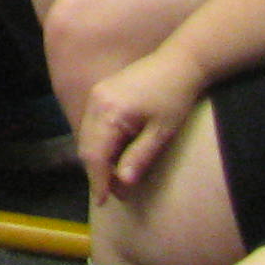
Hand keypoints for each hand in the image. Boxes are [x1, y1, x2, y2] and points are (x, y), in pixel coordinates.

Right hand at [79, 48, 205, 198]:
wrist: (178, 62)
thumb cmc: (174, 98)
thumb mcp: (162, 132)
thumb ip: (139, 157)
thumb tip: (122, 184)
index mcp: (109, 112)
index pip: (95, 155)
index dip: (98, 180)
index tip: (103, 202)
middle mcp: (95, 102)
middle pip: (86, 146)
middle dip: (96, 172)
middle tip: (114, 192)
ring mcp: (96, 94)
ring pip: (86, 135)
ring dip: (97, 158)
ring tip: (115, 176)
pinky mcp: (101, 92)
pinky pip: (91, 124)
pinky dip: (98, 143)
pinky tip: (114, 153)